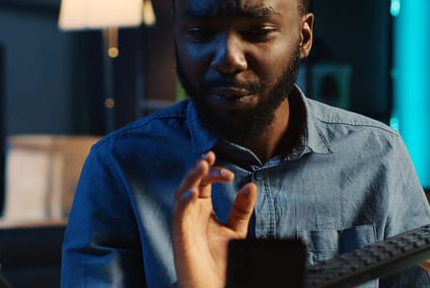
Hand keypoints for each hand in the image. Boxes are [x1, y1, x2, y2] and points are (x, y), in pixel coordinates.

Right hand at [171, 151, 256, 287]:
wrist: (213, 286)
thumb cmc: (220, 260)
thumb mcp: (236, 230)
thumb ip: (241, 209)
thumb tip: (250, 185)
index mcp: (203, 208)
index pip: (205, 182)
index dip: (214, 172)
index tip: (229, 173)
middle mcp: (191, 213)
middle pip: (191, 183)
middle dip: (199, 168)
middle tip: (209, 156)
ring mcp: (184, 224)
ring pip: (181, 194)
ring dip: (191, 179)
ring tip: (201, 165)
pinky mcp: (181, 238)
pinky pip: (178, 217)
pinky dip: (183, 203)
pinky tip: (193, 193)